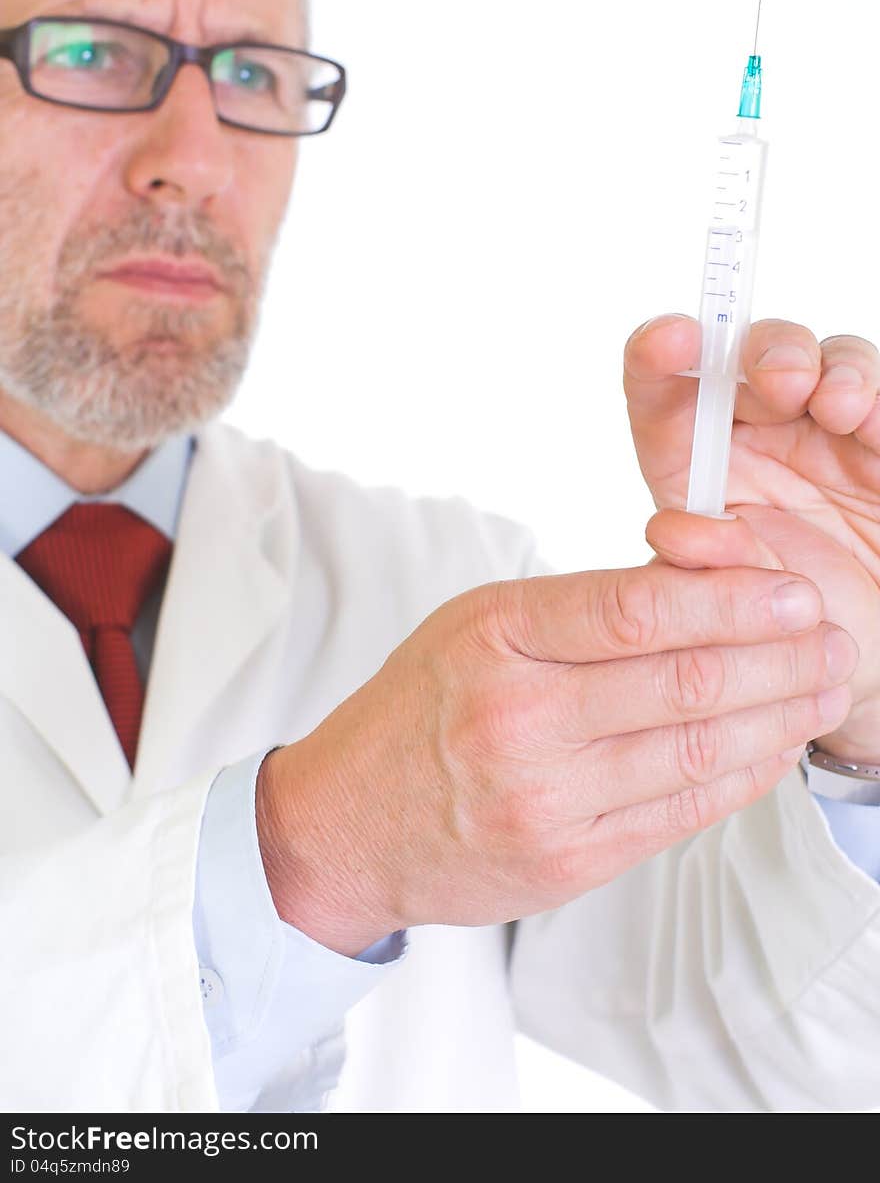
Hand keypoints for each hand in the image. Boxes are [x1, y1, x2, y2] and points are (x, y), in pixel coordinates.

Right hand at [256, 562, 854, 954]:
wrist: (348, 822)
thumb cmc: (419, 708)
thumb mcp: (478, 625)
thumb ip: (579, 608)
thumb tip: (698, 586)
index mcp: (497, 638)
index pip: (636, 608)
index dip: (732, 597)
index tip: (792, 589)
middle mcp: (520, 719)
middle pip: (684, 681)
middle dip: (780, 656)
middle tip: (833, 636)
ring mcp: (544, 799)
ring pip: (695, 751)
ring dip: (778, 719)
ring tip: (823, 689)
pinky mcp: (566, 861)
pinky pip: (679, 815)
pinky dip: (739, 778)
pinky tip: (774, 749)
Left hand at [625, 315, 879, 760]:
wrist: (838, 663)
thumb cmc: (759, 630)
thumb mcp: (713, 607)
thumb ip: (688, 567)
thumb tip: (671, 529)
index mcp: (692, 458)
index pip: (663, 390)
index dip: (659, 354)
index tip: (670, 340)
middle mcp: (757, 433)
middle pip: (754, 356)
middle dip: (766, 353)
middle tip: (780, 382)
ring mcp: (828, 433)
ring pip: (830, 363)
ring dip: (832, 370)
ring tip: (836, 405)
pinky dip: (875, 398)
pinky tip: (866, 419)